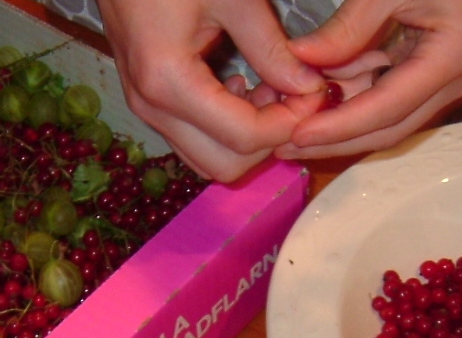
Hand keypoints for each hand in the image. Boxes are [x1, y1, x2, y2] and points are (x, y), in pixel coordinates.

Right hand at [95, 0, 324, 181]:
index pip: (244, 137)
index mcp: (168, 82)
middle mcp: (152, 108)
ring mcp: (146, 109)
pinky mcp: (148, 102)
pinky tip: (242, 89)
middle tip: (296, 97)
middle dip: (270, 140)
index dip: (290, 123)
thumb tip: (308, 87)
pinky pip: (194, 141)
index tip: (316, 94)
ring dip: (247, 139)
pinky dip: (225, 131)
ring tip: (270, 91)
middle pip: (226, 164)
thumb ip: (271, 48)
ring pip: (209, 160)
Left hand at [275, 0, 461, 160]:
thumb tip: (300, 60)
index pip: (388, 107)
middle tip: (285, 145)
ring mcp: (453, 80)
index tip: (298, 135)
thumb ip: (348, 28)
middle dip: (336, 140)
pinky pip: (393, 98)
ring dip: (342, 124)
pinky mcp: (441, 74)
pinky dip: (356, 100)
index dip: (340, 127)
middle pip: (390, 127)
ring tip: (293, 126)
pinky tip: (320, 102)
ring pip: (390, 119)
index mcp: (456, 54)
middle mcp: (460, 79)